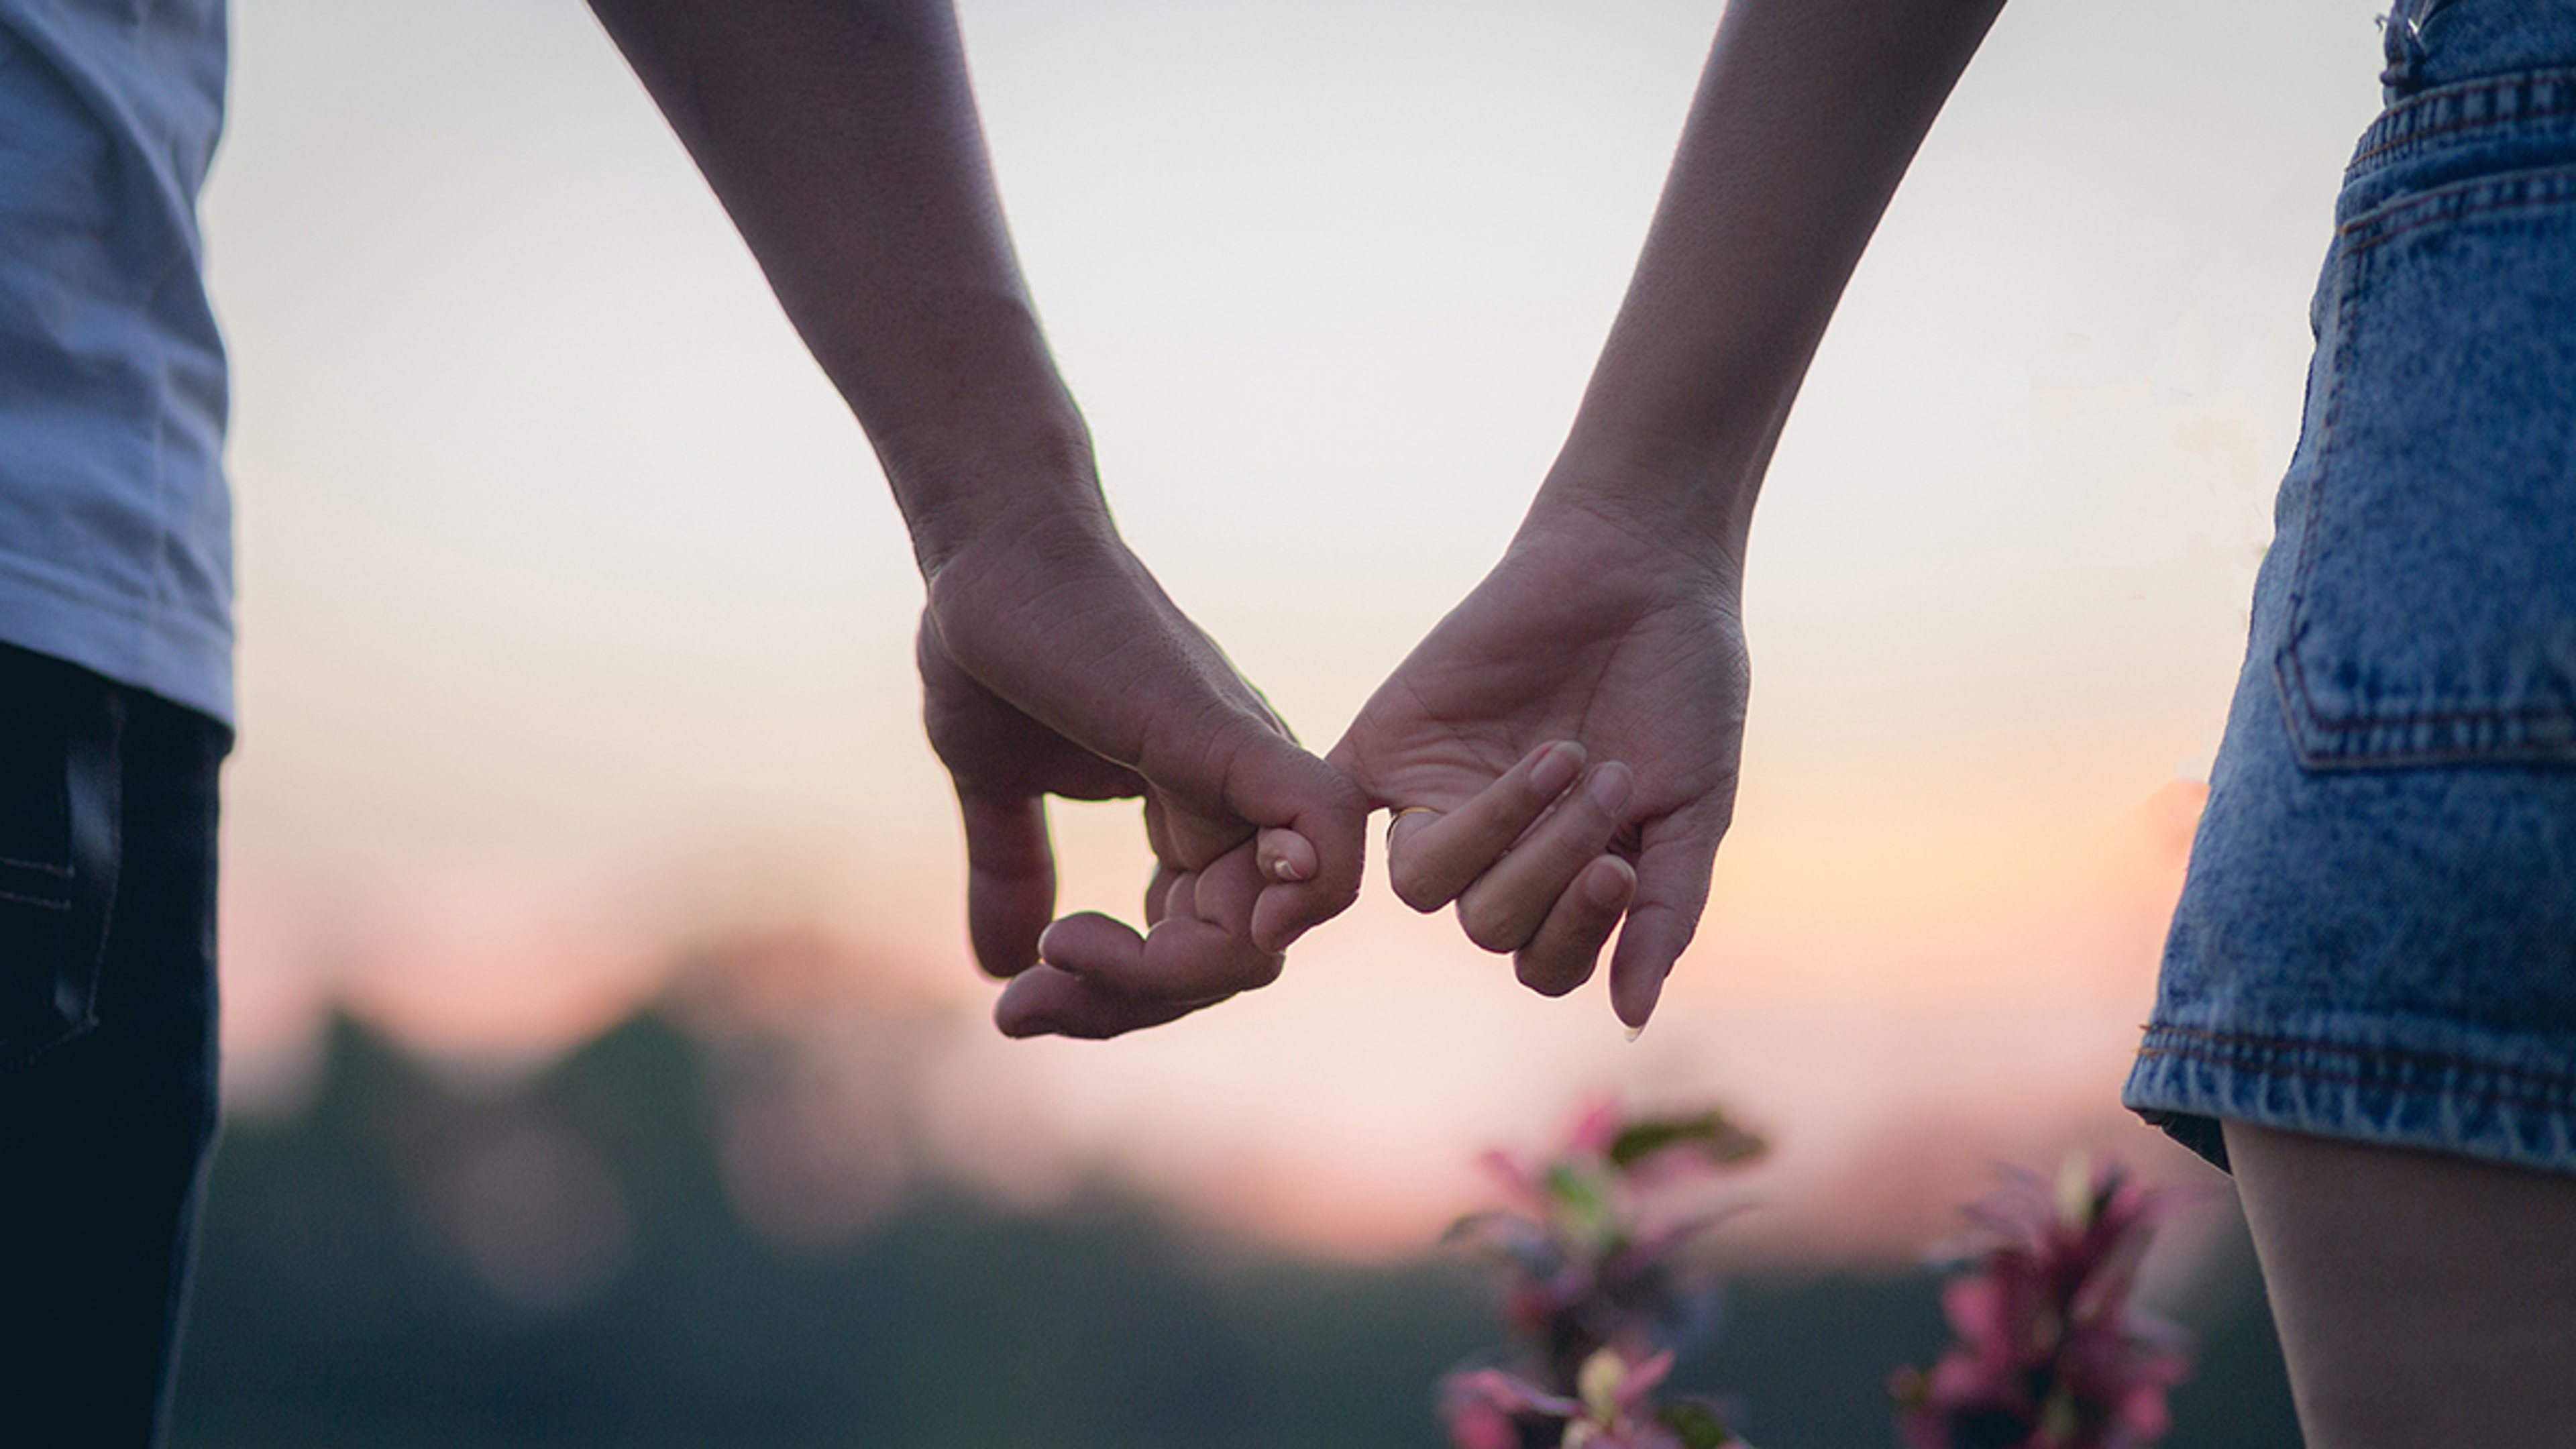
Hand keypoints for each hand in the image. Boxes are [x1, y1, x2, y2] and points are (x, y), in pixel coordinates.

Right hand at [917, 506, 1364, 1037]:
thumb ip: (1013, 872)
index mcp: (1196, 817)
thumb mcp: (999, 785)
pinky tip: (1183, 927)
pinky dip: (1297, 892)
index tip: (1021, 1003)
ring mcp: (1243, 771)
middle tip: (1028, 1007)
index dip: (1118, 999)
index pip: (1202, 952)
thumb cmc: (996, 644)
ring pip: (1267, 932)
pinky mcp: (1232, 735)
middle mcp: (1238, 803)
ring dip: (1156, 978)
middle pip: (1237, 962)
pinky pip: (1323, 829)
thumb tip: (1000, 968)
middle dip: (1129, 1004)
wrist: (986, 549)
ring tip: (1055, 954)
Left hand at [1327, 495, 1748, 1026]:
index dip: (1576, 934)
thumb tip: (1629, 1019)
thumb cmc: (1683, 683)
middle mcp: (1498, 854)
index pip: (1545, 961)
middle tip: (1606, 782)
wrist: (1640, 565)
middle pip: (1488, 924)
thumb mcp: (1693, 802)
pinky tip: (1337, 861)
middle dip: (1550, 866)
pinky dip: (1317, 844)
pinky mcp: (1386, 747)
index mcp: (1568, 879)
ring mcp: (1436, 801)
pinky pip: (1333, 813)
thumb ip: (1665, 910)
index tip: (1621, 868)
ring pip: (1423, 885)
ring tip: (1560, 756)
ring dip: (1498, 833)